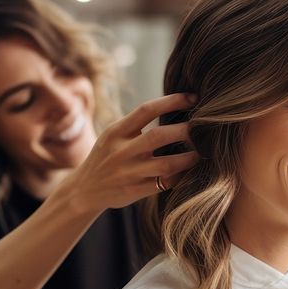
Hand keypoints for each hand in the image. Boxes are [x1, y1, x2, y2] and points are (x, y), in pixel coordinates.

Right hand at [60, 92, 198, 215]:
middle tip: (204, 128)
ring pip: (165, 164)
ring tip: (201, 152)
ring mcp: (127, 173)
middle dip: (185, 131)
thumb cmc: (107, 157)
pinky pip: (163, 184)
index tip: (193, 97)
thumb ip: (137, 124)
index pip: (146, 110)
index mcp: (116, 131)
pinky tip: (188, 171)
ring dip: (188, 158)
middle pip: (158, 136)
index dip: (172, 101)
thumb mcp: (114, 136)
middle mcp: (120, 151)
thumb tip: (175, 107)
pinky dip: (179, 177)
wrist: (84, 190)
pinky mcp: (133, 191)